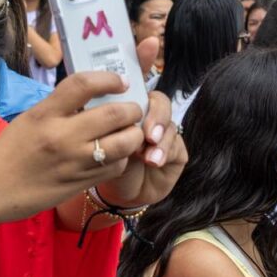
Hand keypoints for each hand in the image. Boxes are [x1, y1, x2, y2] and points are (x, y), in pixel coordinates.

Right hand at [0, 71, 148, 223]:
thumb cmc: (7, 152)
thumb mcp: (29, 120)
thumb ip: (59, 107)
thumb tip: (95, 96)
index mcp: (44, 114)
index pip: (85, 84)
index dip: (109, 78)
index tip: (119, 82)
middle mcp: (61, 136)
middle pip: (116, 113)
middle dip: (133, 109)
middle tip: (131, 109)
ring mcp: (73, 161)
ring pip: (125, 142)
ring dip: (133, 135)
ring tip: (127, 133)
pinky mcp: (80, 183)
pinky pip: (116, 166)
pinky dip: (122, 158)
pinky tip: (113, 155)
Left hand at [96, 88, 185, 207]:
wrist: (118, 193)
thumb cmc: (106, 164)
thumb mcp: (100, 140)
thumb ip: (106, 123)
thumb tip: (109, 109)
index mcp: (128, 108)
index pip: (138, 88)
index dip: (140, 83)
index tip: (136, 85)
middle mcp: (148, 118)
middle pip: (159, 102)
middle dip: (155, 115)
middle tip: (147, 134)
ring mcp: (164, 133)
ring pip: (169, 125)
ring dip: (159, 139)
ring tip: (147, 155)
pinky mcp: (177, 151)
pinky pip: (176, 145)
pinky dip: (164, 152)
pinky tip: (154, 161)